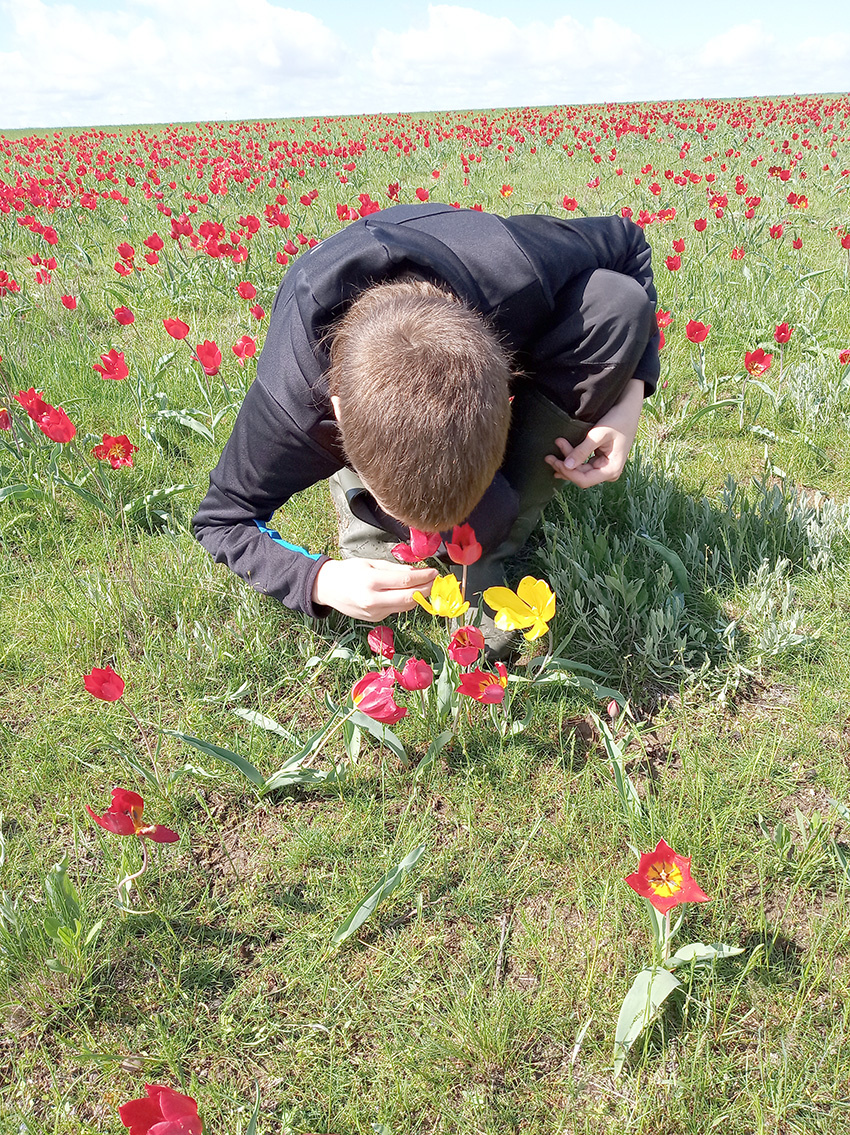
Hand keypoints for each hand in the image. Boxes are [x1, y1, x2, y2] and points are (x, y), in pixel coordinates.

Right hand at [312, 558, 437, 620]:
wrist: (327, 588)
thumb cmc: (349, 571)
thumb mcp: (371, 563)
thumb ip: (395, 569)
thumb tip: (418, 572)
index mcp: (371, 581)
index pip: (405, 580)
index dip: (424, 577)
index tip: (435, 572)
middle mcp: (373, 600)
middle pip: (409, 597)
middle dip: (427, 589)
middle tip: (437, 582)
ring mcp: (374, 612)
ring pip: (406, 606)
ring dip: (419, 597)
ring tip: (427, 587)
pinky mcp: (375, 619)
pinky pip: (396, 609)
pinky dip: (406, 601)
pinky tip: (409, 593)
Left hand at [544, 378, 643, 487]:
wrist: (628, 410)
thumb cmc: (617, 420)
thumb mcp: (599, 434)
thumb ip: (582, 451)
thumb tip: (566, 466)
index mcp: (611, 469)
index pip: (584, 480)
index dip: (568, 473)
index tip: (556, 461)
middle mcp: (608, 472)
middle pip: (580, 476)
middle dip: (564, 465)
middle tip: (549, 455)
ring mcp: (604, 468)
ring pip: (580, 471)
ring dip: (566, 462)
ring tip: (554, 451)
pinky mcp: (600, 462)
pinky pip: (583, 465)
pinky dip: (572, 459)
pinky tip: (559, 458)